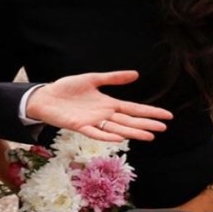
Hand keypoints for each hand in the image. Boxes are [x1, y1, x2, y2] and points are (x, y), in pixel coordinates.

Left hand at [25, 71, 172, 141]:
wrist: (45, 96)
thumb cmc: (67, 89)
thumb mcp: (93, 79)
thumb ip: (113, 78)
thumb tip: (136, 74)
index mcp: (108, 104)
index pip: (133, 109)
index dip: (150, 112)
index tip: (167, 116)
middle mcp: (103, 114)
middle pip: (129, 120)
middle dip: (146, 124)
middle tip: (164, 128)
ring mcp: (93, 121)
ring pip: (117, 128)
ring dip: (133, 132)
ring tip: (149, 136)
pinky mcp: (79, 126)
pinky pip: (95, 132)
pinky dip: (107, 135)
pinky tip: (119, 137)